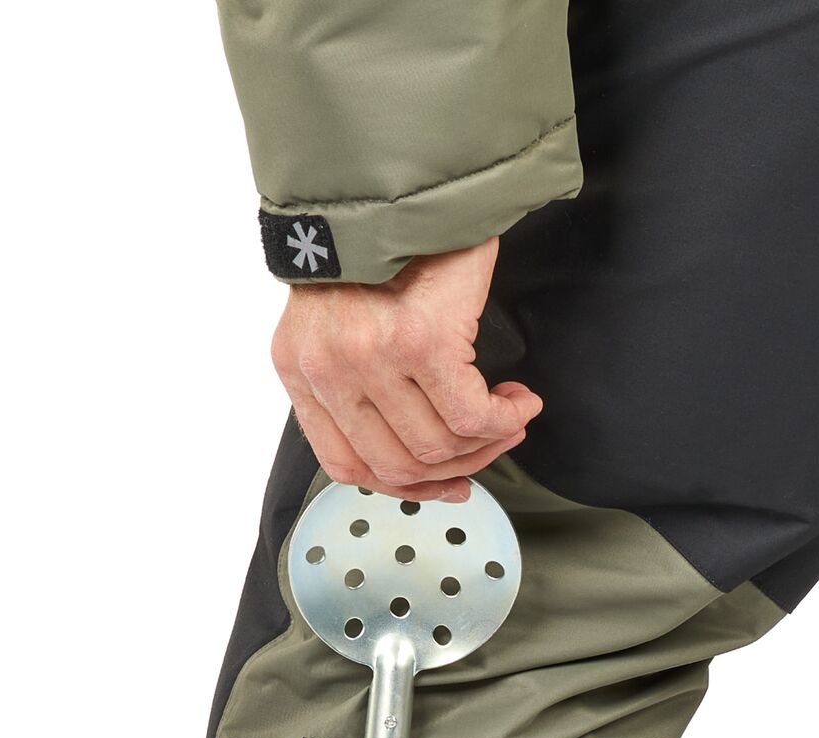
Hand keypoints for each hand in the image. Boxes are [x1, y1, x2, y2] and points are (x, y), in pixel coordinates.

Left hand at [272, 238, 540, 501]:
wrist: (410, 171)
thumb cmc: (388, 240)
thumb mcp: (348, 319)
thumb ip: (360, 384)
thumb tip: (418, 459)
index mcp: (301, 365)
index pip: (346, 464)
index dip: (404, 485)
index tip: (446, 482)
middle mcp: (327, 366)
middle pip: (397, 464)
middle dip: (457, 465)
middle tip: (493, 441)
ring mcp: (369, 355)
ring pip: (436, 446)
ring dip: (486, 441)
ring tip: (508, 416)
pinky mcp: (419, 340)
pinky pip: (470, 415)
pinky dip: (503, 418)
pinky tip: (518, 401)